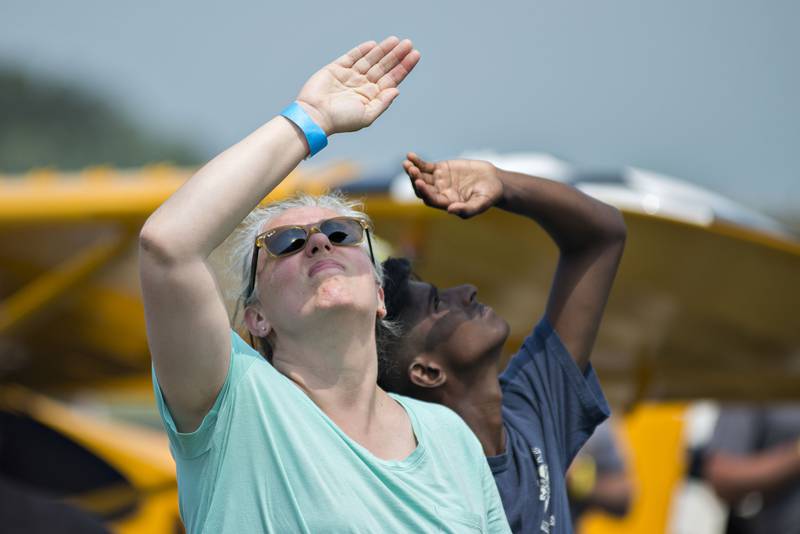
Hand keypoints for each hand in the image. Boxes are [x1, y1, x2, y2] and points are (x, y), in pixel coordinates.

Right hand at [295, 37, 419, 135]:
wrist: (314, 116)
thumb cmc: (341, 120)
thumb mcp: (367, 116)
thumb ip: (382, 103)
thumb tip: (397, 90)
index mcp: (371, 97)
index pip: (391, 79)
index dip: (403, 67)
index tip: (414, 56)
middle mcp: (362, 85)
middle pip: (384, 67)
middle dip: (396, 56)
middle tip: (409, 44)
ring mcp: (350, 76)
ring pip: (371, 59)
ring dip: (383, 50)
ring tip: (396, 40)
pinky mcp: (336, 69)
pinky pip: (352, 56)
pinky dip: (362, 50)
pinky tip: (374, 45)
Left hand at [404, 153, 502, 217]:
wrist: (493, 181)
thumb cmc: (489, 195)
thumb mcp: (481, 203)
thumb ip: (467, 209)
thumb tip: (450, 210)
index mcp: (447, 203)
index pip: (431, 199)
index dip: (424, 192)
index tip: (419, 182)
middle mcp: (439, 193)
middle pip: (422, 189)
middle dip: (415, 180)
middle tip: (411, 170)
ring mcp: (438, 181)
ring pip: (421, 177)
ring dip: (412, 171)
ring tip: (407, 163)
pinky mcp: (440, 169)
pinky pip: (425, 166)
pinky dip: (417, 161)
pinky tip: (410, 155)